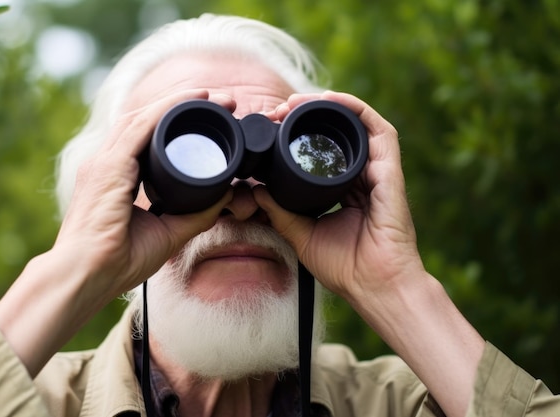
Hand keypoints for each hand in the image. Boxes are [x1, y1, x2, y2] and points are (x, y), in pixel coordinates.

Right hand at [0, 89, 233, 375]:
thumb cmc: (119, 260)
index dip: (179, 122)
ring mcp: (105, 162)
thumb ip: (195, 214)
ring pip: (144, 117)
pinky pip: (140, 128)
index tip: (213, 116)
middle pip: (148, 120)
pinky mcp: (108, 167)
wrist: (87, 276)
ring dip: (180, 102)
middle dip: (184, 105)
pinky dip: (165, 110)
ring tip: (212, 96)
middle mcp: (109, 163)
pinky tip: (190, 100)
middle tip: (222, 101)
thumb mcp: (168, 233)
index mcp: (118, 176)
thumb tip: (225, 196)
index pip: (149, 137)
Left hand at [256, 90, 423, 304]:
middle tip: (279, 109)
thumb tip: (258, 191)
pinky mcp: (391, 173)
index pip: (324, 152)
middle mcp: (363, 176)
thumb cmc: (346, 268)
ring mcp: (379, 172)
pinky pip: (379, 131)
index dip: (299, 135)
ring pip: (357, 124)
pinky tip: (330, 101)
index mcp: (346, 190)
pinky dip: (356, 110)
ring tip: (297, 101)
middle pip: (338, 132)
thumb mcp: (302, 236)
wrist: (375, 287)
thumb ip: (281, 213)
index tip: (273, 128)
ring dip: (328, 106)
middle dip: (308, 114)